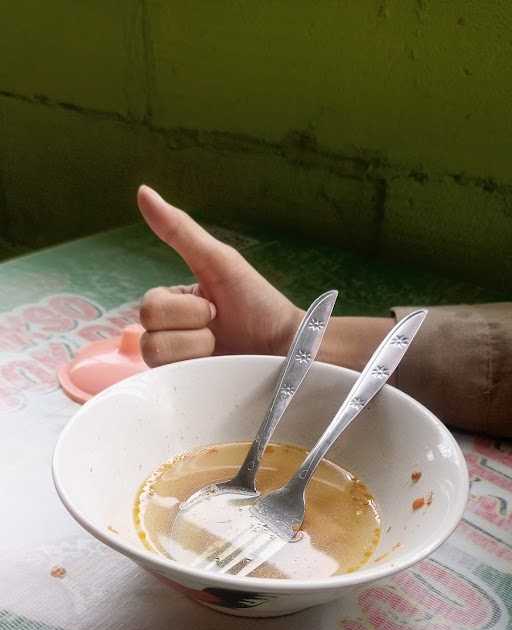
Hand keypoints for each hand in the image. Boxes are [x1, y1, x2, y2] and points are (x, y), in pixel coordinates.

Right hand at [137, 186, 301, 366]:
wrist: (288, 348)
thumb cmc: (258, 304)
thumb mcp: (218, 262)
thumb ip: (179, 231)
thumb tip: (143, 192)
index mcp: (173, 302)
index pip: (149, 307)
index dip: (184, 310)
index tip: (214, 307)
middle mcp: (170, 332)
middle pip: (147, 332)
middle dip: (192, 329)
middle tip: (219, 327)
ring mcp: (177, 362)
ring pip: (155, 356)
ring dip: (196, 350)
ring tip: (220, 348)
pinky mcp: (186, 386)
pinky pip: (167, 382)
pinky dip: (195, 372)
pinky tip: (215, 367)